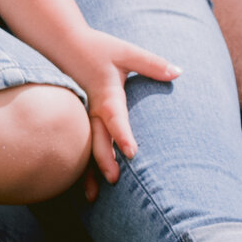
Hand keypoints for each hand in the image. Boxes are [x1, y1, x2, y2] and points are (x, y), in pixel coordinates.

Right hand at [52, 29, 177, 183]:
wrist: (63, 43)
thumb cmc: (99, 48)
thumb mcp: (127, 52)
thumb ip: (152, 64)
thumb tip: (179, 72)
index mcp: (106, 93)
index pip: (115, 116)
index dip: (122, 134)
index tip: (131, 153)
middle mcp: (92, 108)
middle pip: (97, 138)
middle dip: (104, 160)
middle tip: (115, 181)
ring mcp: (82, 116)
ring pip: (84, 147)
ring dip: (88, 172)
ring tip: (93, 197)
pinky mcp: (77, 120)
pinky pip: (78, 145)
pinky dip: (80, 166)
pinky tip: (82, 187)